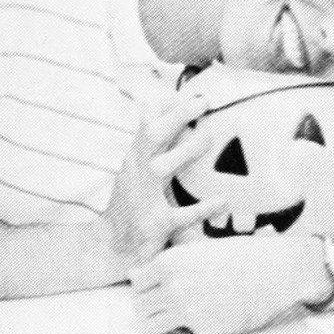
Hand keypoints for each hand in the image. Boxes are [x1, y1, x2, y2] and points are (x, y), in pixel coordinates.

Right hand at [104, 93, 224, 269]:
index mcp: (136, 158)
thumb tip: (164, 104)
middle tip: (202, 101)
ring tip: (208, 137)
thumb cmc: (131, 202)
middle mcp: (137, 172)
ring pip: (162, 167)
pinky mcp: (155, 224)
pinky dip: (202, 207)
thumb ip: (153, 140)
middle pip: (153, 136)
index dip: (165, 104)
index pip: (146, 124)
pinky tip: (222, 200)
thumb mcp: (136, 167)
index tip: (186, 87)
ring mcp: (145, 197)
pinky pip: (181, 214)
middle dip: (176, 117)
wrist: (111, 245)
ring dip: (185, 151)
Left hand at [131, 233, 332, 333]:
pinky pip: (185, 332)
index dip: (147, 287)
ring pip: (152, 325)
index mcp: (170, 262)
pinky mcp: (204, 330)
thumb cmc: (239, 256)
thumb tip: (133, 275)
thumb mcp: (199, 250)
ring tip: (182, 314)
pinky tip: (213, 313)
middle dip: (150, 307)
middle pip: (140, 307)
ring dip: (163, 322)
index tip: (160, 288)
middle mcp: (173, 287)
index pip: (137, 283)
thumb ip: (166, 264)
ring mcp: (188, 310)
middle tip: (169, 305)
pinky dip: (193, 327)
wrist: (275, 271)